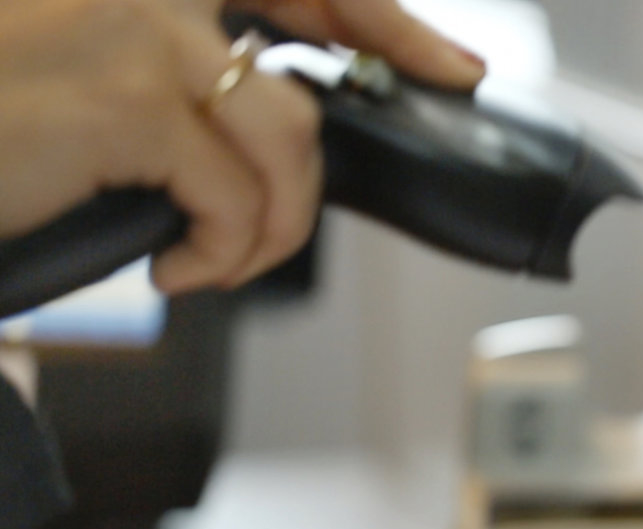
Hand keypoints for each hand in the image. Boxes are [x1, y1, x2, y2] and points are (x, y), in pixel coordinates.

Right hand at [0, 0, 479, 293]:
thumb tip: (265, 115)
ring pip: (291, 134)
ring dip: (281, 218)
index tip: (445, 57)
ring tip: (226, 251)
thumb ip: (166, 71)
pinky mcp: (123, 102)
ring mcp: (134, 29)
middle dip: (394, 44)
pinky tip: (177, 266)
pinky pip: (237, 196)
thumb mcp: (75, 71)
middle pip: (312, 20)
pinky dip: (226, 252)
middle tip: (443, 83)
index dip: (376, 11)